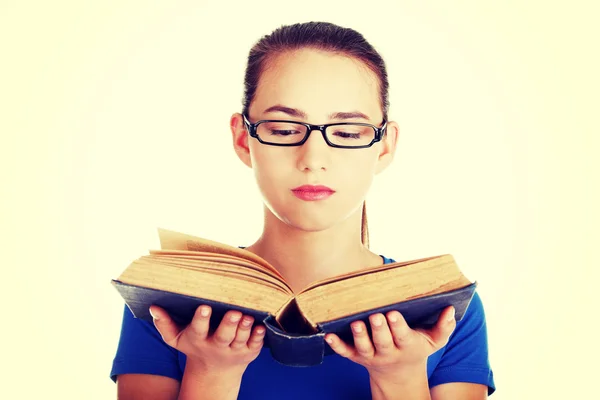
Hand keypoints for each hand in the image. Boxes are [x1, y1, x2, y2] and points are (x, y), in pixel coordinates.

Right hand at [149, 305, 264, 372]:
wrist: (214, 370)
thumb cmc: (195, 346)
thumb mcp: (177, 339)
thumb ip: (164, 324)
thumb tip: (153, 307)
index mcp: (199, 340)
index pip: (198, 329)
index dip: (201, 319)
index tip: (204, 307)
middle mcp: (217, 346)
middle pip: (223, 336)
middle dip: (228, 324)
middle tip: (234, 312)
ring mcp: (234, 350)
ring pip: (240, 339)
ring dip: (244, 328)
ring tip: (248, 316)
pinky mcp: (249, 352)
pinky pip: (255, 345)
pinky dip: (258, 337)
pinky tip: (262, 326)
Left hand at [325, 306, 455, 378]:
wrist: (399, 374)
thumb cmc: (416, 349)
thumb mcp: (434, 341)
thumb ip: (444, 327)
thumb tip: (451, 309)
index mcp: (406, 346)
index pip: (403, 336)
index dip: (398, 326)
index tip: (394, 313)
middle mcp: (387, 352)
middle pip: (382, 342)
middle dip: (379, 329)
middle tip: (376, 315)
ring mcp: (370, 355)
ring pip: (363, 347)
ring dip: (359, 336)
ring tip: (356, 323)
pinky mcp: (356, 357)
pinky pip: (345, 352)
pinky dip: (337, 345)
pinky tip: (328, 335)